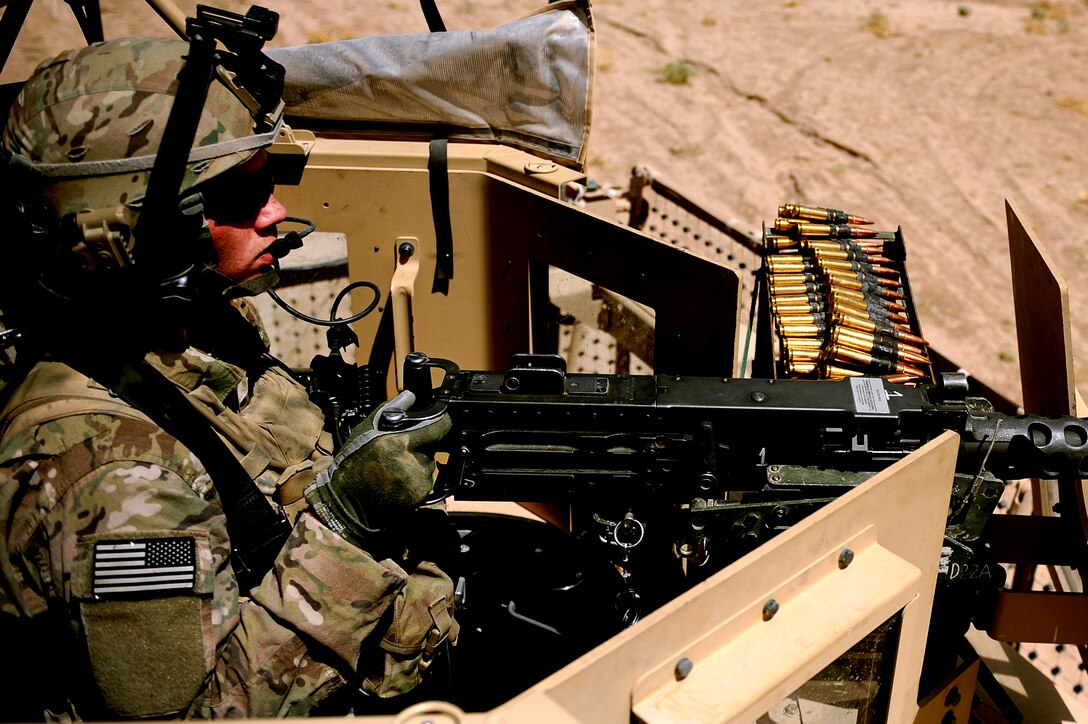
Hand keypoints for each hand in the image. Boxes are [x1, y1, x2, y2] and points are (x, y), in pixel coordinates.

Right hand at [305, 392, 450, 547]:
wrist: (348, 501)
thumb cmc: (354, 463)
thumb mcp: (366, 429)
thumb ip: (391, 410)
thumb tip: (412, 397)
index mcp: (398, 443)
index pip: (438, 427)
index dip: (439, 423)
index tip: (438, 422)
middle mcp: (411, 463)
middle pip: (433, 446)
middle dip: (422, 444)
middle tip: (400, 450)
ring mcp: (417, 481)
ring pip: (429, 463)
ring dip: (418, 462)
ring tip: (395, 466)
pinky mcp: (419, 495)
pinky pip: (426, 480)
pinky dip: (416, 478)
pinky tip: (399, 479)